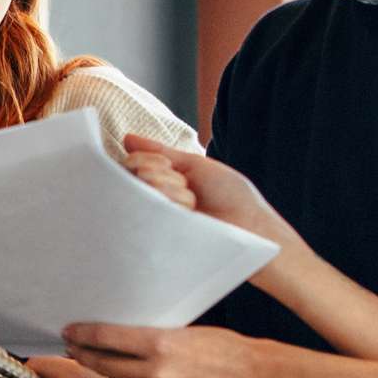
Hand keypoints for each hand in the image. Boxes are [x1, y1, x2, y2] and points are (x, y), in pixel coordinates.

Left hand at [59, 322, 275, 377]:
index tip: (69, 332)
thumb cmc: (219, 348)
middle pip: (104, 364)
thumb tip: (107, 337)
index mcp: (160, 343)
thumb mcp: (182, 332)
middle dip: (86, 355)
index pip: (106, 337)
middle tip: (75, 349)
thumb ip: (146, 338)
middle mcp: (157, 372)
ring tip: (120, 370)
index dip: (83, 334)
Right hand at [120, 135, 296, 251]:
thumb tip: (127, 138)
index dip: (146, 160)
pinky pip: (143, 215)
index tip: (169, 166)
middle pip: (131, 176)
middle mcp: (154, 201)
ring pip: (138, 193)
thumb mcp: (195, 165)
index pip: (132, 164)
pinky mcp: (157, 240)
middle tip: (185, 187)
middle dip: (160, 174)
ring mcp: (155, 221)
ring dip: (168, 190)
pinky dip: (169, 204)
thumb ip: (160, 151)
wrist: (250, 226)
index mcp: (163, 182)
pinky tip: (187, 214)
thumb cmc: (230, 196)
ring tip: (191, 205)